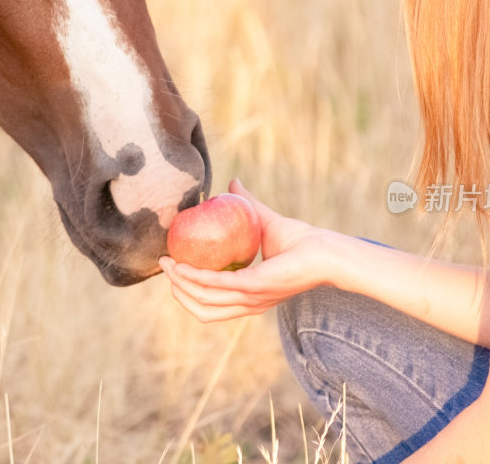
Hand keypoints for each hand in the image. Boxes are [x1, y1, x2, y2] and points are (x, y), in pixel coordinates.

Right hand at [159, 179, 337, 322]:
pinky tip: (182, 266)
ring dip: (180, 284)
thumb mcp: (265, 222)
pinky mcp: (256, 287)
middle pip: (202, 308)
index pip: (210, 303)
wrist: (325, 249)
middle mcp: (248, 303)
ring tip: (167, 264)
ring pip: (204, 299)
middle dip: (177, 290)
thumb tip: (232, 183)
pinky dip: (197, 277)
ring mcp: (252, 298)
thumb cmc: (301, 240)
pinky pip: (219, 284)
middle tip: (163, 266)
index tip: (171, 268)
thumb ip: (247, 204)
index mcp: (248, 296)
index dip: (186, 290)